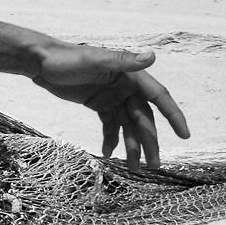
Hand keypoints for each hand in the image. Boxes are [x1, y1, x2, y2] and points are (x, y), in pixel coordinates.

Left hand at [31, 44, 189, 165]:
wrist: (40, 62)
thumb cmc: (66, 58)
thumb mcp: (93, 60)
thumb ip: (122, 61)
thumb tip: (152, 57)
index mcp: (131, 75)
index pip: (158, 97)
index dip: (173, 116)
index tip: (185, 135)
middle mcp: (126, 87)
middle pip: (143, 118)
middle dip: (149, 142)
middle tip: (153, 165)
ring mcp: (113, 96)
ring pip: (128, 125)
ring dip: (132, 145)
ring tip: (135, 168)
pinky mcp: (99, 103)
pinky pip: (110, 125)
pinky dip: (111, 139)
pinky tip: (109, 153)